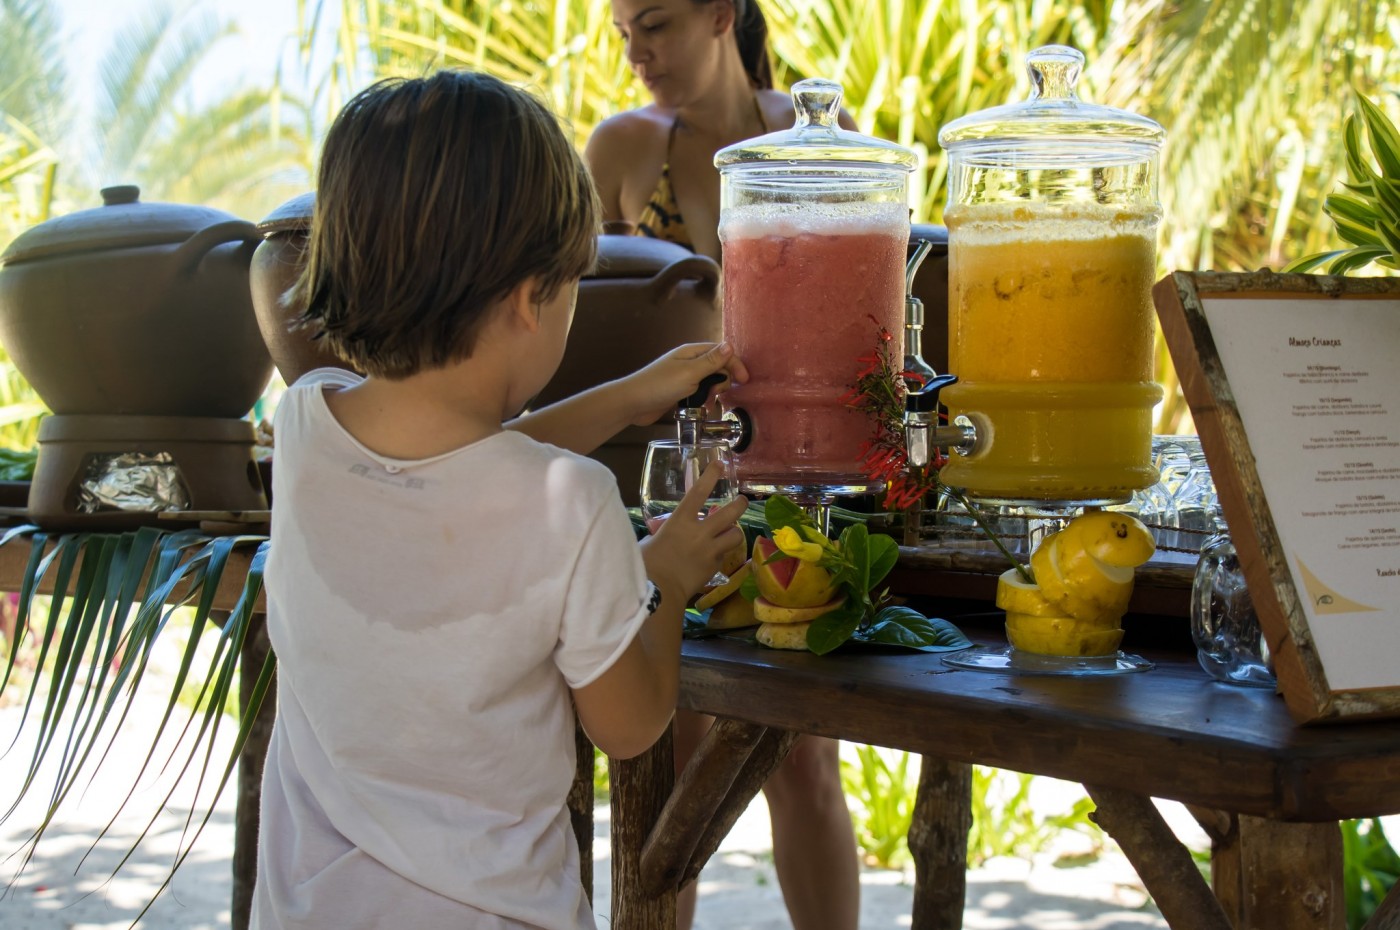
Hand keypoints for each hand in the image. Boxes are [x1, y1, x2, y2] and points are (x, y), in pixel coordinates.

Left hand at [622, 342, 749, 427]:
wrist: (633, 403)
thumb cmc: (660, 385)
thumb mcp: (690, 373)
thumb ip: (711, 361)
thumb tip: (730, 345)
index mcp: (692, 352)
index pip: (721, 352)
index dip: (735, 364)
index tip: (744, 381)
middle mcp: (689, 362)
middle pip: (717, 367)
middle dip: (723, 381)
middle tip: (718, 394)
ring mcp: (684, 377)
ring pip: (709, 382)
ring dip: (713, 393)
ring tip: (708, 403)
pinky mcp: (680, 391)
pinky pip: (699, 393)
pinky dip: (704, 400)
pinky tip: (702, 409)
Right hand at [640, 461, 748, 601]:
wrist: (659, 591)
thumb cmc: (646, 563)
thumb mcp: (652, 539)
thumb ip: (666, 532)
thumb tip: (668, 532)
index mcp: (680, 521)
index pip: (699, 492)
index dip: (711, 475)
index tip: (720, 464)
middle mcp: (699, 532)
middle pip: (731, 512)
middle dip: (740, 504)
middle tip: (742, 501)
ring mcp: (710, 550)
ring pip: (736, 535)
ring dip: (735, 532)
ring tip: (732, 532)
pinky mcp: (715, 567)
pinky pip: (724, 556)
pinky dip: (721, 555)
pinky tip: (712, 558)